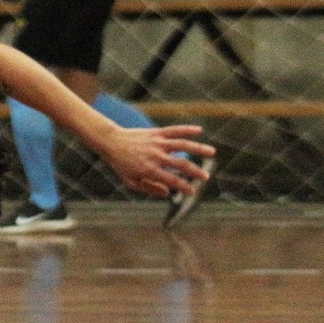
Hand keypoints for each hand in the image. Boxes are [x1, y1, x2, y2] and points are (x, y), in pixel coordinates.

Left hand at [87, 123, 213, 199]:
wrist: (111, 141)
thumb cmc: (121, 164)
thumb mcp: (131, 182)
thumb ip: (149, 189)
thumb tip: (167, 193)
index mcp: (149, 170)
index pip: (171, 180)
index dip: (183, 187)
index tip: (192, 191)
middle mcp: (155, 156)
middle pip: (180, 164)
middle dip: (195, 172)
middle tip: (206, 177)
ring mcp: (157, 143)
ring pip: (182, 145)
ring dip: (198, 148)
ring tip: (212, 152)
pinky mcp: (157, 132)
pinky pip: (174, 130)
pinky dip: (187, 129)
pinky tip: (199, 130)